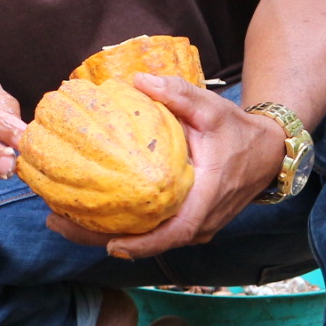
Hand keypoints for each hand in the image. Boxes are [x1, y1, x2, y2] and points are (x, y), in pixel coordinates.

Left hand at [46, 72, 285, 258]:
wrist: (267, 152)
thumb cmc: (236, 131)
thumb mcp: (211, 108)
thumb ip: (178, 94)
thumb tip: (139, 80)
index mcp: (206, 198)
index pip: (176, 231)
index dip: (144, 243)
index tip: (111, 245)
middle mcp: (200, 221)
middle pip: (150, 242)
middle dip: (101, 240)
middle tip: (57, 223)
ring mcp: (194, 225)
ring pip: (148, 240)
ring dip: (103, 235)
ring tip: (59, 220)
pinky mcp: (187, 222)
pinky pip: (152, 231)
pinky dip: (120, 227)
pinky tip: (86, 212)